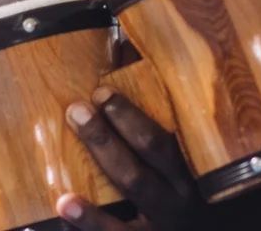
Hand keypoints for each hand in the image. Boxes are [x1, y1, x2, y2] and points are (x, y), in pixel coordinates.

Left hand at [57, 88, 208, 229]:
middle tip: (77, 112)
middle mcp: (178, 201)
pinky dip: (88, 224)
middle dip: (105, 139)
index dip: (130, 118)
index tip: (102, 93)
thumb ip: (156, 103)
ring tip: (65, 191)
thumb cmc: (185, 180)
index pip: (161, 143)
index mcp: (190, 170)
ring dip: (94, 202)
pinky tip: (65, 207)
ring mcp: (160, 227)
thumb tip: (125, 48)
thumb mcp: (181, 150)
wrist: (196, 227)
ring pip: (127, 211)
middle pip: (139, 171)